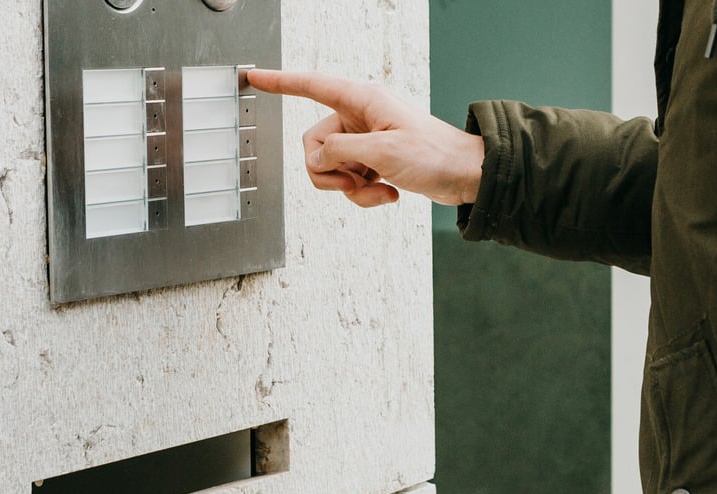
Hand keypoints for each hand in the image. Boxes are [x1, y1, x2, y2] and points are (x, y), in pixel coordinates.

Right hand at [246, 69, 483, 207]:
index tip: (253, 77)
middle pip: (313, 145)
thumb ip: (339, 151)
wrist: (463, 176)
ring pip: (330, 169)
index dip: (280, 82)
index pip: (310, 86)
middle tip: (354, 181)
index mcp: (360, 101)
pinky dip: (364, 194)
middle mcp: (358, 118)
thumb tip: (319, 160)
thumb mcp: (382, 150)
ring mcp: (363, 141)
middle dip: (329, 172)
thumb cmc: (434, 154)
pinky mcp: (370, 162)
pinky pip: (348, 182)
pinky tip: (387, 193)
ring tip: (378, 188)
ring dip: (350, 188)